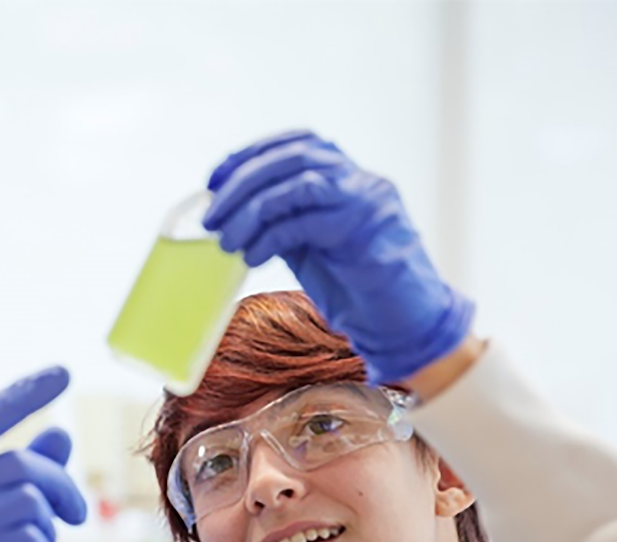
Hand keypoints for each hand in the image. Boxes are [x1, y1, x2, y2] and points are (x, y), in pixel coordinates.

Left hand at [203, 130, 473, 384]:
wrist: (405, 323)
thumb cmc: (356, 286)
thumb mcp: (312, 243)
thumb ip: (284, 219)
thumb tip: (230, 212)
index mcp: (350, 176)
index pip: (298, 142)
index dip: (252, 153)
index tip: (214, 177)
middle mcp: (361, 180)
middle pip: (293, 159)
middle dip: (242, 183)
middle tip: (211, 217)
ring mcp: (367, 202)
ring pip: (298, 185)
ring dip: (251, 210)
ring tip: (225, 240)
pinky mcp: (363, 233)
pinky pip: (305, 223)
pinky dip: (270, 237)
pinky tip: (251, 256)